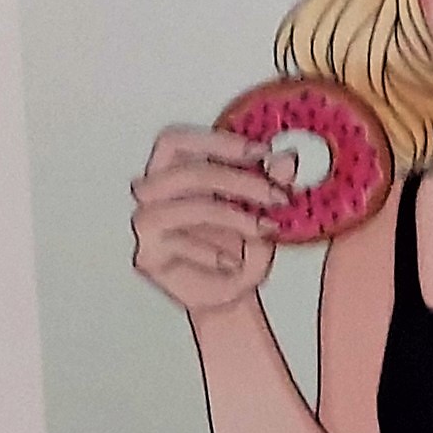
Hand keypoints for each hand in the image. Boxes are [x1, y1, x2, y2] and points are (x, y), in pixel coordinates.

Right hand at [130, 125, 285, 315]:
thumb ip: (275, 181)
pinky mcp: (147, 255)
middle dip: (238, 181)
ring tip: (264, 230)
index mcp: (175, 171)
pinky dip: (214, 252)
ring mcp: (146, 224)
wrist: (230, 291)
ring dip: (232, 216)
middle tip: (277, 196)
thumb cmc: (242, 245)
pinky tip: (234, 262)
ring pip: (185, 206)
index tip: (262, 152)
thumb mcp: (267, 211)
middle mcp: (154, 193)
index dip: (217, 141)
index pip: (176, 140)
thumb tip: (286, 157)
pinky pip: (178, 244)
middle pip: (185, 172)